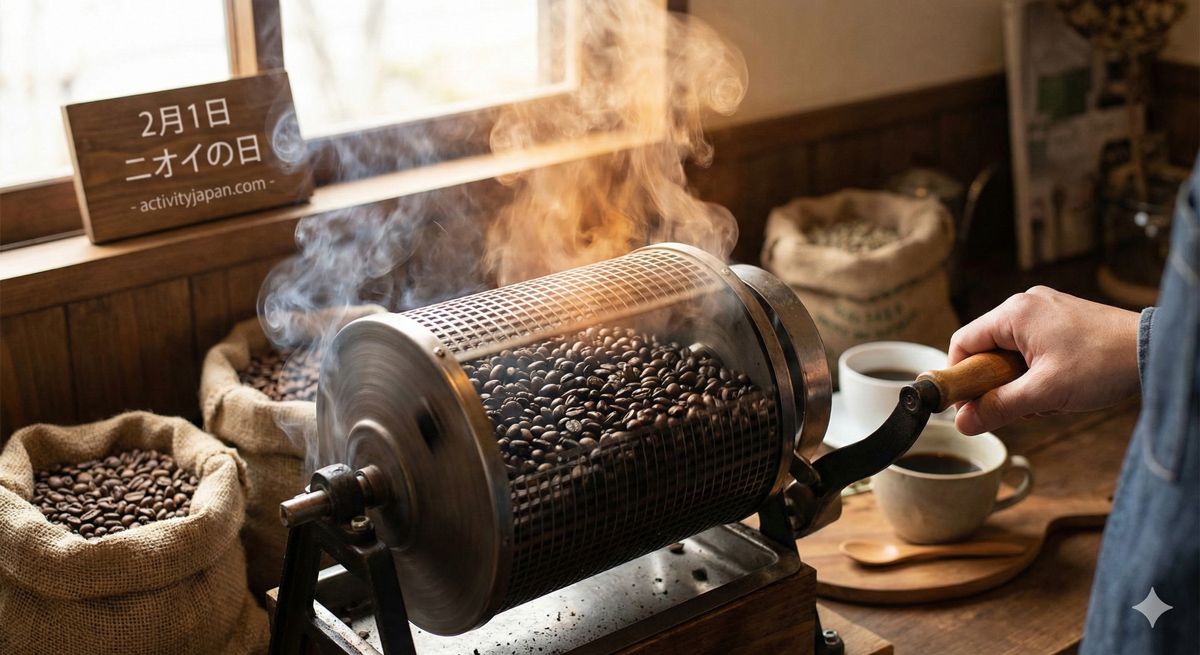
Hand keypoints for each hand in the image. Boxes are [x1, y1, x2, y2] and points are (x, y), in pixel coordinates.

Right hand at [948, 286, 1141, 434]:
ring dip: (1020, 381)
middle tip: (1016, 406)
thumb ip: (999, 407)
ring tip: (1047, 398)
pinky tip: (1058, 388)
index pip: (963, 342)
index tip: (966, 404)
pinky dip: (1037, 372)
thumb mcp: (1045, 393)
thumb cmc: (1103, 365)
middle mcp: (1026, 304)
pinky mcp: (1062, 320)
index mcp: (1015, 313)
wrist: (1156, 352)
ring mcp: (1046, 310)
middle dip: (997, 383)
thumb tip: (962, 423)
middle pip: (987, 348)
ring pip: (1011, 352)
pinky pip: (1032, 348)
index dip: (959, 376)